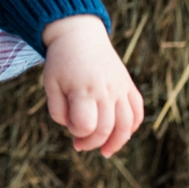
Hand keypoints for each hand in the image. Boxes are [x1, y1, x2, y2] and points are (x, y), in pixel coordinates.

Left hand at [40, 15, 142, 156]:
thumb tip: (75, 129)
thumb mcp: (50, 85)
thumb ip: (58, 111)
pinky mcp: (128, 85)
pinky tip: (120, 135)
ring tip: (105, 152)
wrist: (79, 35)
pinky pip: (138, 111)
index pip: (86, 125)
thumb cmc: (61, 63)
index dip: (77, 133)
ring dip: (117, 143)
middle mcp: (106, 90)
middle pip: (107, 129)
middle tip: (78, 145)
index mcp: (83, 90)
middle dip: (92, 143)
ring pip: (127, 125)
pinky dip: (132, 127)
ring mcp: (120, 88)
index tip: (70, 128)